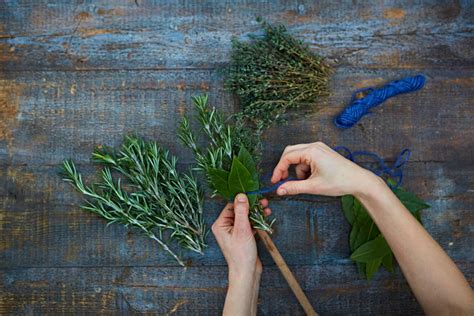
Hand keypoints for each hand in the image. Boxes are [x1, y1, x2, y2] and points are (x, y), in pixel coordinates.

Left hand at [212, 194, 270, 315]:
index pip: (231, 206)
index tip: (255, 195)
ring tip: (267, 209)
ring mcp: (234, 231)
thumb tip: (241, 195)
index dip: (243, 200)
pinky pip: (249, 224)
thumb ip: (241, 211)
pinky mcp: (242, 236)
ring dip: (256, 212)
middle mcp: (225, 226)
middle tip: (264, 202)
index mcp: (220, 224)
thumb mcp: (242, 229)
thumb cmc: (241, 254)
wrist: (246, 272)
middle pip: (240, 210)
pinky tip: (265, 217)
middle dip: (252, 206)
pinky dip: (257, 220)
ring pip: (246, 216)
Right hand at [271, 142, 380, 196]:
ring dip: (298, 171)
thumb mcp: (314, 187)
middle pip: (290, 153)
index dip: (278, 170)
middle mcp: (314, 146)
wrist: (359, 181)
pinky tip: (314, 178)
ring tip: (308, 182)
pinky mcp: (323, 153)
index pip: (287, 157)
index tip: (275, 181)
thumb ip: (294, 187)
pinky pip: (307, 159)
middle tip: (282, 181)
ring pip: (299, 158)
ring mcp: (319, 148)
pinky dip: (306, 169)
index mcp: (312, 151)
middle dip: (285, 168)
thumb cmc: (340, 182)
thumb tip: (279, 190)